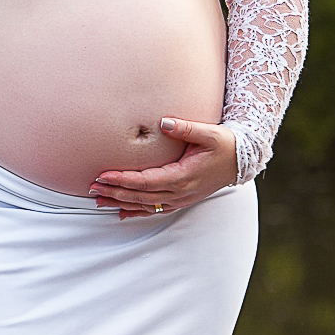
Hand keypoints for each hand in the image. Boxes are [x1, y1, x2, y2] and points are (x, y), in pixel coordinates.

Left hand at [88, 117, 238, 220]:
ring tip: (98, 199)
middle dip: (115, 191)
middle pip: (141, 196)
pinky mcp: (181, 200)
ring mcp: (181, 199)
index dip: (123, 180)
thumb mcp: (210, 133)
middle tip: (92, 186)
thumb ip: (186, 128)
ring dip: (121, 202)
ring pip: (145, 205)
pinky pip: (155, 210)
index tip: (104, 175)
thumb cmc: (225, 144)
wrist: (242, 161)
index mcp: (183, 176)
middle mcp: (180, 192)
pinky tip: (120, 213)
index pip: (146, 181)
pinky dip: (135, 212)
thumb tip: (164, 121)